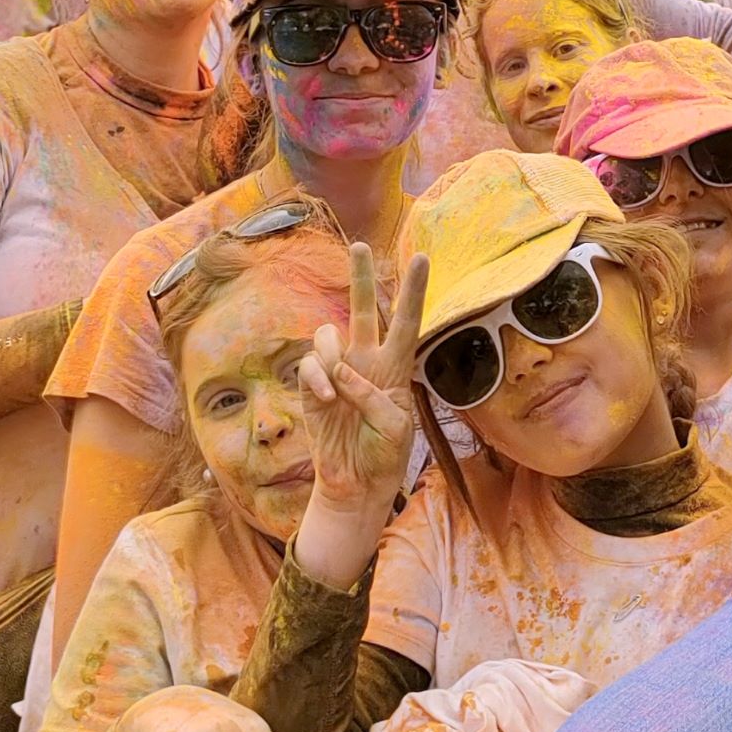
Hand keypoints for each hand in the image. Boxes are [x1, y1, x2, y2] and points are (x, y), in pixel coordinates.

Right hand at [287, 247, 427, 588]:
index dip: (413, 291)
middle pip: (364, 309)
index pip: (407, 322)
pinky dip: (317, 379)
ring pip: (330, 334)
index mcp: (396, 368)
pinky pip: (310, 365)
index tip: (422, 257)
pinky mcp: (312, 387)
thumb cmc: (384, 455)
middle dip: (362, 277)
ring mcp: (337, 372)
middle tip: (361, 246)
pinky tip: (326, 398)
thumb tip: (340, 372)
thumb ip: (372, 395)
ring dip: (332, 354)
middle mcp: (366, 362)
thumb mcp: (395, 426)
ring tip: (337, 388)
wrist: (355, 484)